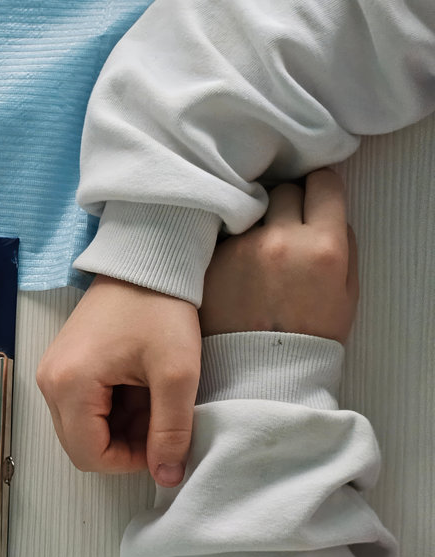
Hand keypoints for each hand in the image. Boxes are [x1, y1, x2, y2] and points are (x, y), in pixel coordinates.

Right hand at [37, 275, 200, 486]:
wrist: (143, 262)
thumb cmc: (160, 310)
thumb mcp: (177, 374)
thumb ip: (172, 431)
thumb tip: (168, 477)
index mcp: (69, 386)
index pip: (90, 456)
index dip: (130, 461)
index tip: (163, 440)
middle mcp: (48, 382)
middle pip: (81, 445)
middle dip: (123, 444)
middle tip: (159, 418)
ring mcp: (51, 372)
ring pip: (81, 428)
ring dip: (118, 427)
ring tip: (150, 398)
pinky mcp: (60, 365)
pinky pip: (80, 406)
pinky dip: (110, 409)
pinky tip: (136, 387)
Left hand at [201, 169, 357, 340]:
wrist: (259, 373)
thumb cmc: (308, 336)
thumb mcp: (346, 292)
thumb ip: (343, 243)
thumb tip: (329, 209)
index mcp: (323, 247)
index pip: (323, 182)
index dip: (319, 189)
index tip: (314, 197)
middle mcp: (281, 240)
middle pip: (283, 191)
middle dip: (286, 204)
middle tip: (285, 229)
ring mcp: (241, 248)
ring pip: (249, 211)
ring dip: (255, 223)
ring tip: (256, 253)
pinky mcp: (210, 259)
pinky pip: (223, 234)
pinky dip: (229, 243)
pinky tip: (235, 267)